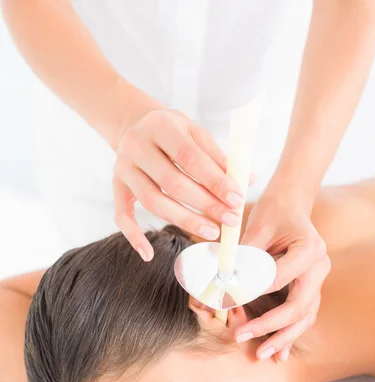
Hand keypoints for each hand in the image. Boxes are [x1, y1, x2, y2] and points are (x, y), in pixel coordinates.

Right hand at [113, 109, 244, 260]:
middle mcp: (136, 146)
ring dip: (184, 221)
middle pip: (172, 183)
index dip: (215, 181)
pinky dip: (134, 237)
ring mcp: (123, 168)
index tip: (237, 200)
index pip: (190, 157)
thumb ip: (219, 157)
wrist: (133, 124)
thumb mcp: (195, 133)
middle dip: (205, 205)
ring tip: (211, 232)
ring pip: (152, 202)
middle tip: (231, 220)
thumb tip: (248, 180)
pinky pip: (122, 216)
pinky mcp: (116, 186)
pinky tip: (149, 255)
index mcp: (160, 126)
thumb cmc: (172, 132)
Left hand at [238, 194, 329, 360]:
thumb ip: (242, 256)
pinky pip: (303, 317)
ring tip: (263, 354)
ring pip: (305, 317)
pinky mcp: (311, 290)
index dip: (250, 293)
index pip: (277, 279)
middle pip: (298, 306)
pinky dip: (290, 334)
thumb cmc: (273, 213)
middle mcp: (319, 268)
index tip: (226, 304)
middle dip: (270, 326)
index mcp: (309, 249)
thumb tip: (220, 284)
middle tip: (242, 337)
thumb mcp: (256, 227)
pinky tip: (279, 354)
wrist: (292, 206)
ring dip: (284, 338)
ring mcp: (318, 281)